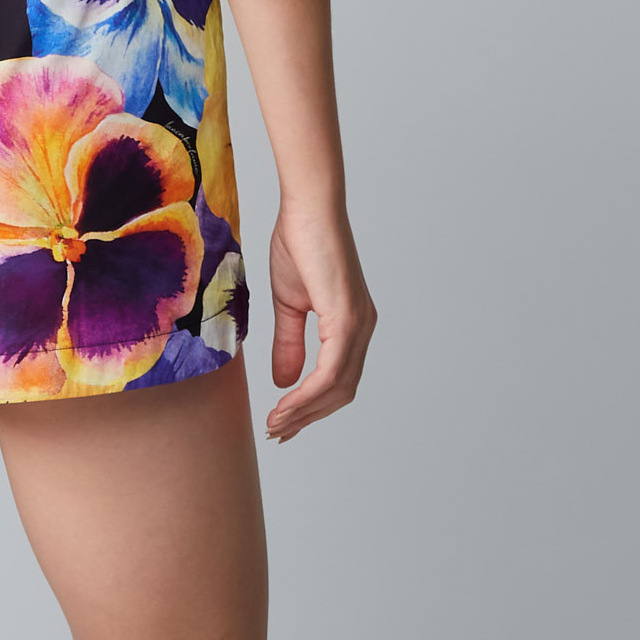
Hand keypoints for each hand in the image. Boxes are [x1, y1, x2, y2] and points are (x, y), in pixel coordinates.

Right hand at [263, 197, 375, 440]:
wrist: (307, 208)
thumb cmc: (299, 243)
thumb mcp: (288, 304)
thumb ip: (290, 343)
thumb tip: (284, 382)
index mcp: (352, 325)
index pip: (338, 381)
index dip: (311, 407)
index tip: (282, 421)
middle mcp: (363, 329)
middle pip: (341, 392)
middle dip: (308, 417)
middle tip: (277, 432)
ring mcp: (358, 325)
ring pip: (338, 388)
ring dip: (305, 411)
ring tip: (276, 423)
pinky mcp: (347, 319)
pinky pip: (331, 371)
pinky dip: (308, 393)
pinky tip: (286, 403)